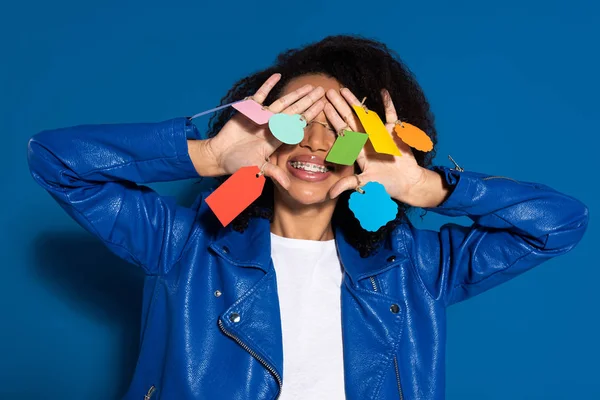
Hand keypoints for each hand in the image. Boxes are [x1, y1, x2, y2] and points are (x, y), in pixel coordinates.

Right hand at [208, 74, 324, 188]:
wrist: (220, 155)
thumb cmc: (239, 164)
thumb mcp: (257, 168)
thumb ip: (273, 173)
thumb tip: (287, 185)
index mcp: (277, 138)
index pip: (297, 124)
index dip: (310, 115)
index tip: (322, 106)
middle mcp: (273, 126)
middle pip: (294, 110)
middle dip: (308, 101)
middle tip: (322, 90)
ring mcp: (262, 117)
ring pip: (282, 102)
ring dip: (295, 94)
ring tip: (309, 85)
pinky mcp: (249, 111)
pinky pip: (260, 95)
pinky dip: (268, 86)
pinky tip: (278, 75)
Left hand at [325, 88, 445, 206]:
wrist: (407, 183)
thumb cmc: (385, 185)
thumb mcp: (366, 184)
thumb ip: (348, 185)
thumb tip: (330, 194)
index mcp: (357, 150)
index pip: (343, 132)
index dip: (334, 120)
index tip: (324, 107)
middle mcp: (366, 140)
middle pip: (350, 120)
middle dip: (340, 106)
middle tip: (328, 92)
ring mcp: (380, 134)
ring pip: (365, 115)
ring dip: (356, 103)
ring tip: (345, 90)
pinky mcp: (395, 133)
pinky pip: (392, 116)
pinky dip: (389, 104)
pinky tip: (383, 92)